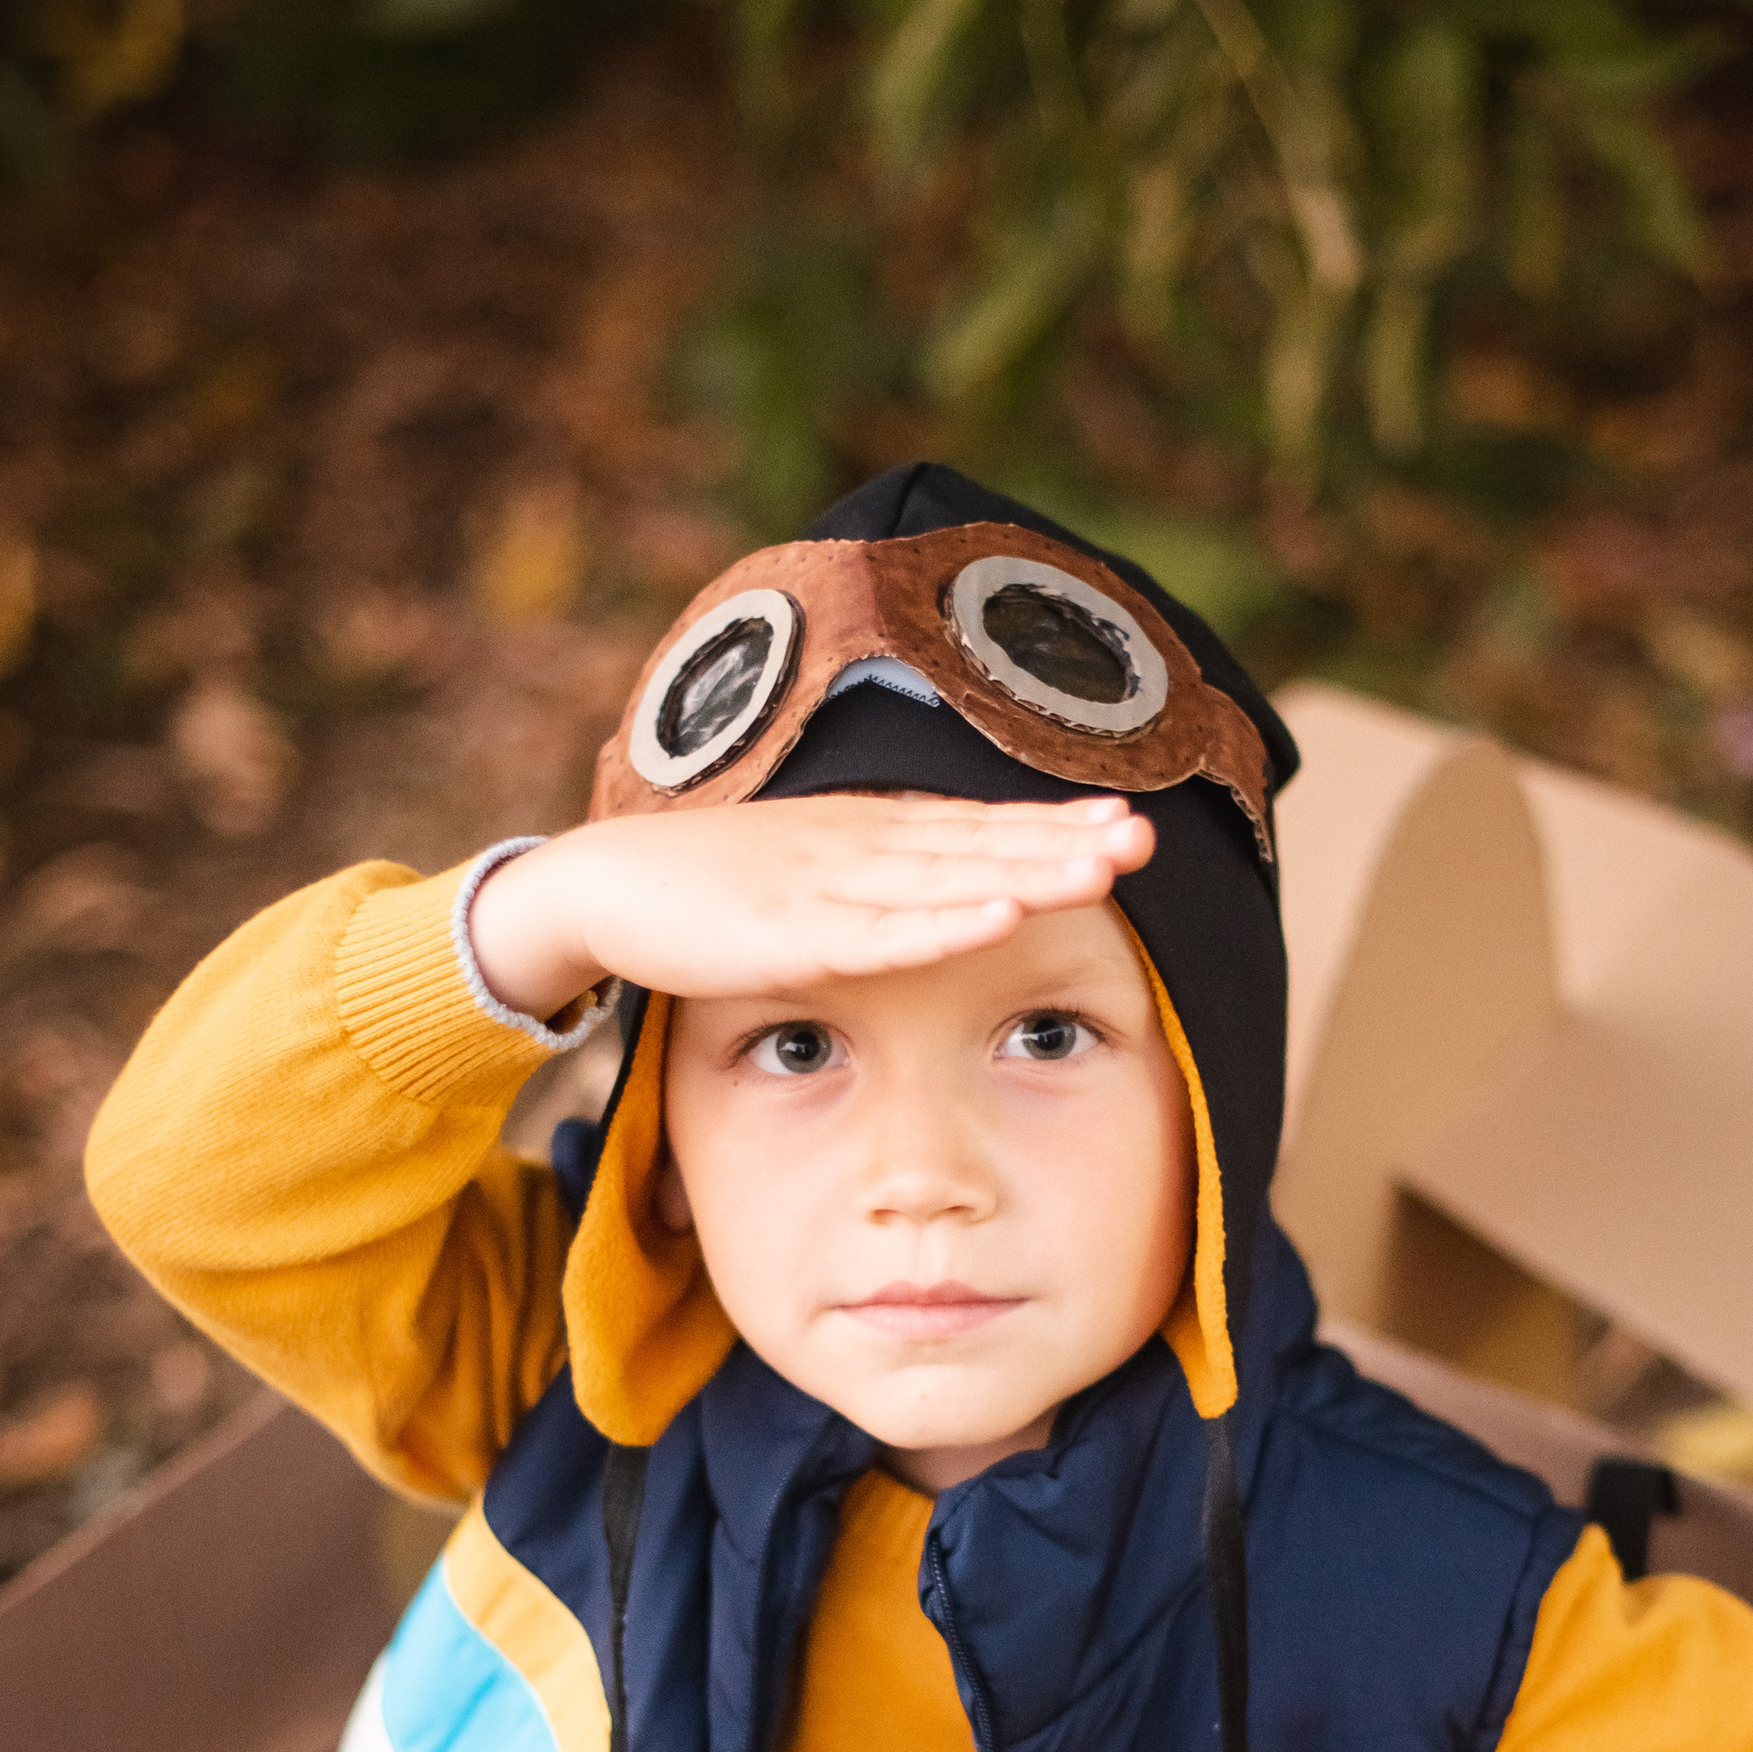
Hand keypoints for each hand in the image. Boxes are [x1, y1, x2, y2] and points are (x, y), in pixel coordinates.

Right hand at [466, 793, 1154, 1022]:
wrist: (606, 884)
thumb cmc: (712, 886)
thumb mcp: (809, 874)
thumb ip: (875, 884)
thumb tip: (941, 892)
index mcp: (867, 833)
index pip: (978, 825)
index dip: (1054, 822)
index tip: (1128, 818)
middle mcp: (861, 847)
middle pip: (982, 842)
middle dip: (1066, 840)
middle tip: (1146, 835)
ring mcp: (828, 886)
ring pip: (950, 878)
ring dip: (1031, 869)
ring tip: (1107, 865)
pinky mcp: (791, 932)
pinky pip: (884, 933)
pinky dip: (946, 923)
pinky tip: (1001, 914)